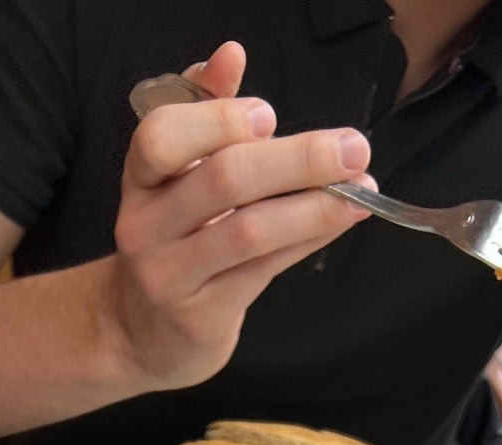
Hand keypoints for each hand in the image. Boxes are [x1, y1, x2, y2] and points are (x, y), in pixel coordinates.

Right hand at [106, 40, 373, 390]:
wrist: (144, 333)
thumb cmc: (176, 239)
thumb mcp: (179, 175)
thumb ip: (204, 114)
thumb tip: (230, 55)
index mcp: (141, 180)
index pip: (160, 137)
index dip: (217, 121)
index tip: (269, 116)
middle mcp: (146, 226)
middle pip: (221, 180)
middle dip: (295, 159)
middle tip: (352, 147)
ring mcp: (171, 276)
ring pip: (249, 231)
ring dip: (314, 206)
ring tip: (360, 187)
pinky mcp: (201, 315)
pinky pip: (265, 269)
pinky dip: (308, 239)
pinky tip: (341, 219)